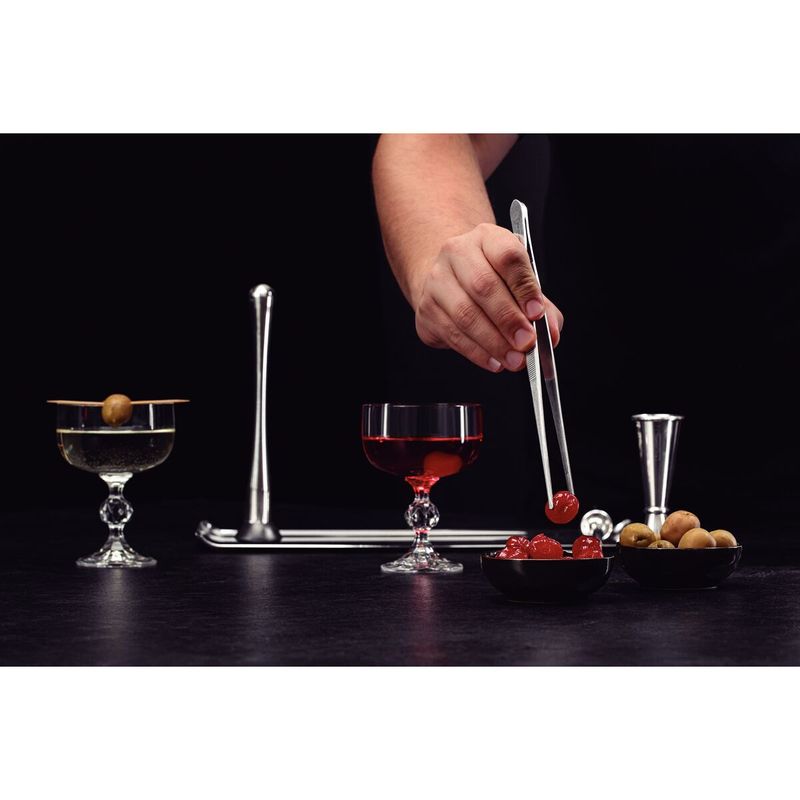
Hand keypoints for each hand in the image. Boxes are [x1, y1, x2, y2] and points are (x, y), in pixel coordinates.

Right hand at [412, 223, 563, 371]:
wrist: (448, 279)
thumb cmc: (491, 280)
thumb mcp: (519, 282)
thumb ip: (541, 306)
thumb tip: (550, 333)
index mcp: (486, 238)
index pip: (507, 256)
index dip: (524, 286)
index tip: (537, 313)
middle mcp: (457, 253)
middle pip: (483, 285)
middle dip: (508, 319)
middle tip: (527, 342)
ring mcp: (436, 281)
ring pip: (465, 314)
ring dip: (494, 342)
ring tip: (515, 359)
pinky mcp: (426, 309)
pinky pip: (453, 335)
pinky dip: (477, 353)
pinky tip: (494, 361)